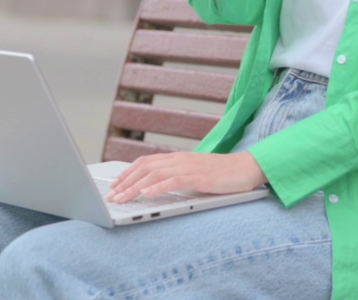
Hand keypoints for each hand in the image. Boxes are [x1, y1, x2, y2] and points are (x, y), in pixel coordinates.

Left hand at [105, 151, 266, 202]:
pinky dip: (157, 187)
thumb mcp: (195, 174)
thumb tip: (158, 188)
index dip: (127, 172)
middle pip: (144, 167)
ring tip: (121, 198)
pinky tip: (146, 194)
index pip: (145, 162)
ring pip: (154, 174)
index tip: (114, 185)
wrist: (247, 168)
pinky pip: (173, 181)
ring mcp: (188, 167)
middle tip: (111, 196)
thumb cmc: (222, 174)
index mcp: (177, 158)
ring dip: (134, 187)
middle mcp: (179, 159)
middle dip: (124, 182)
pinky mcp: (198, 177)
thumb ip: (177, 178)